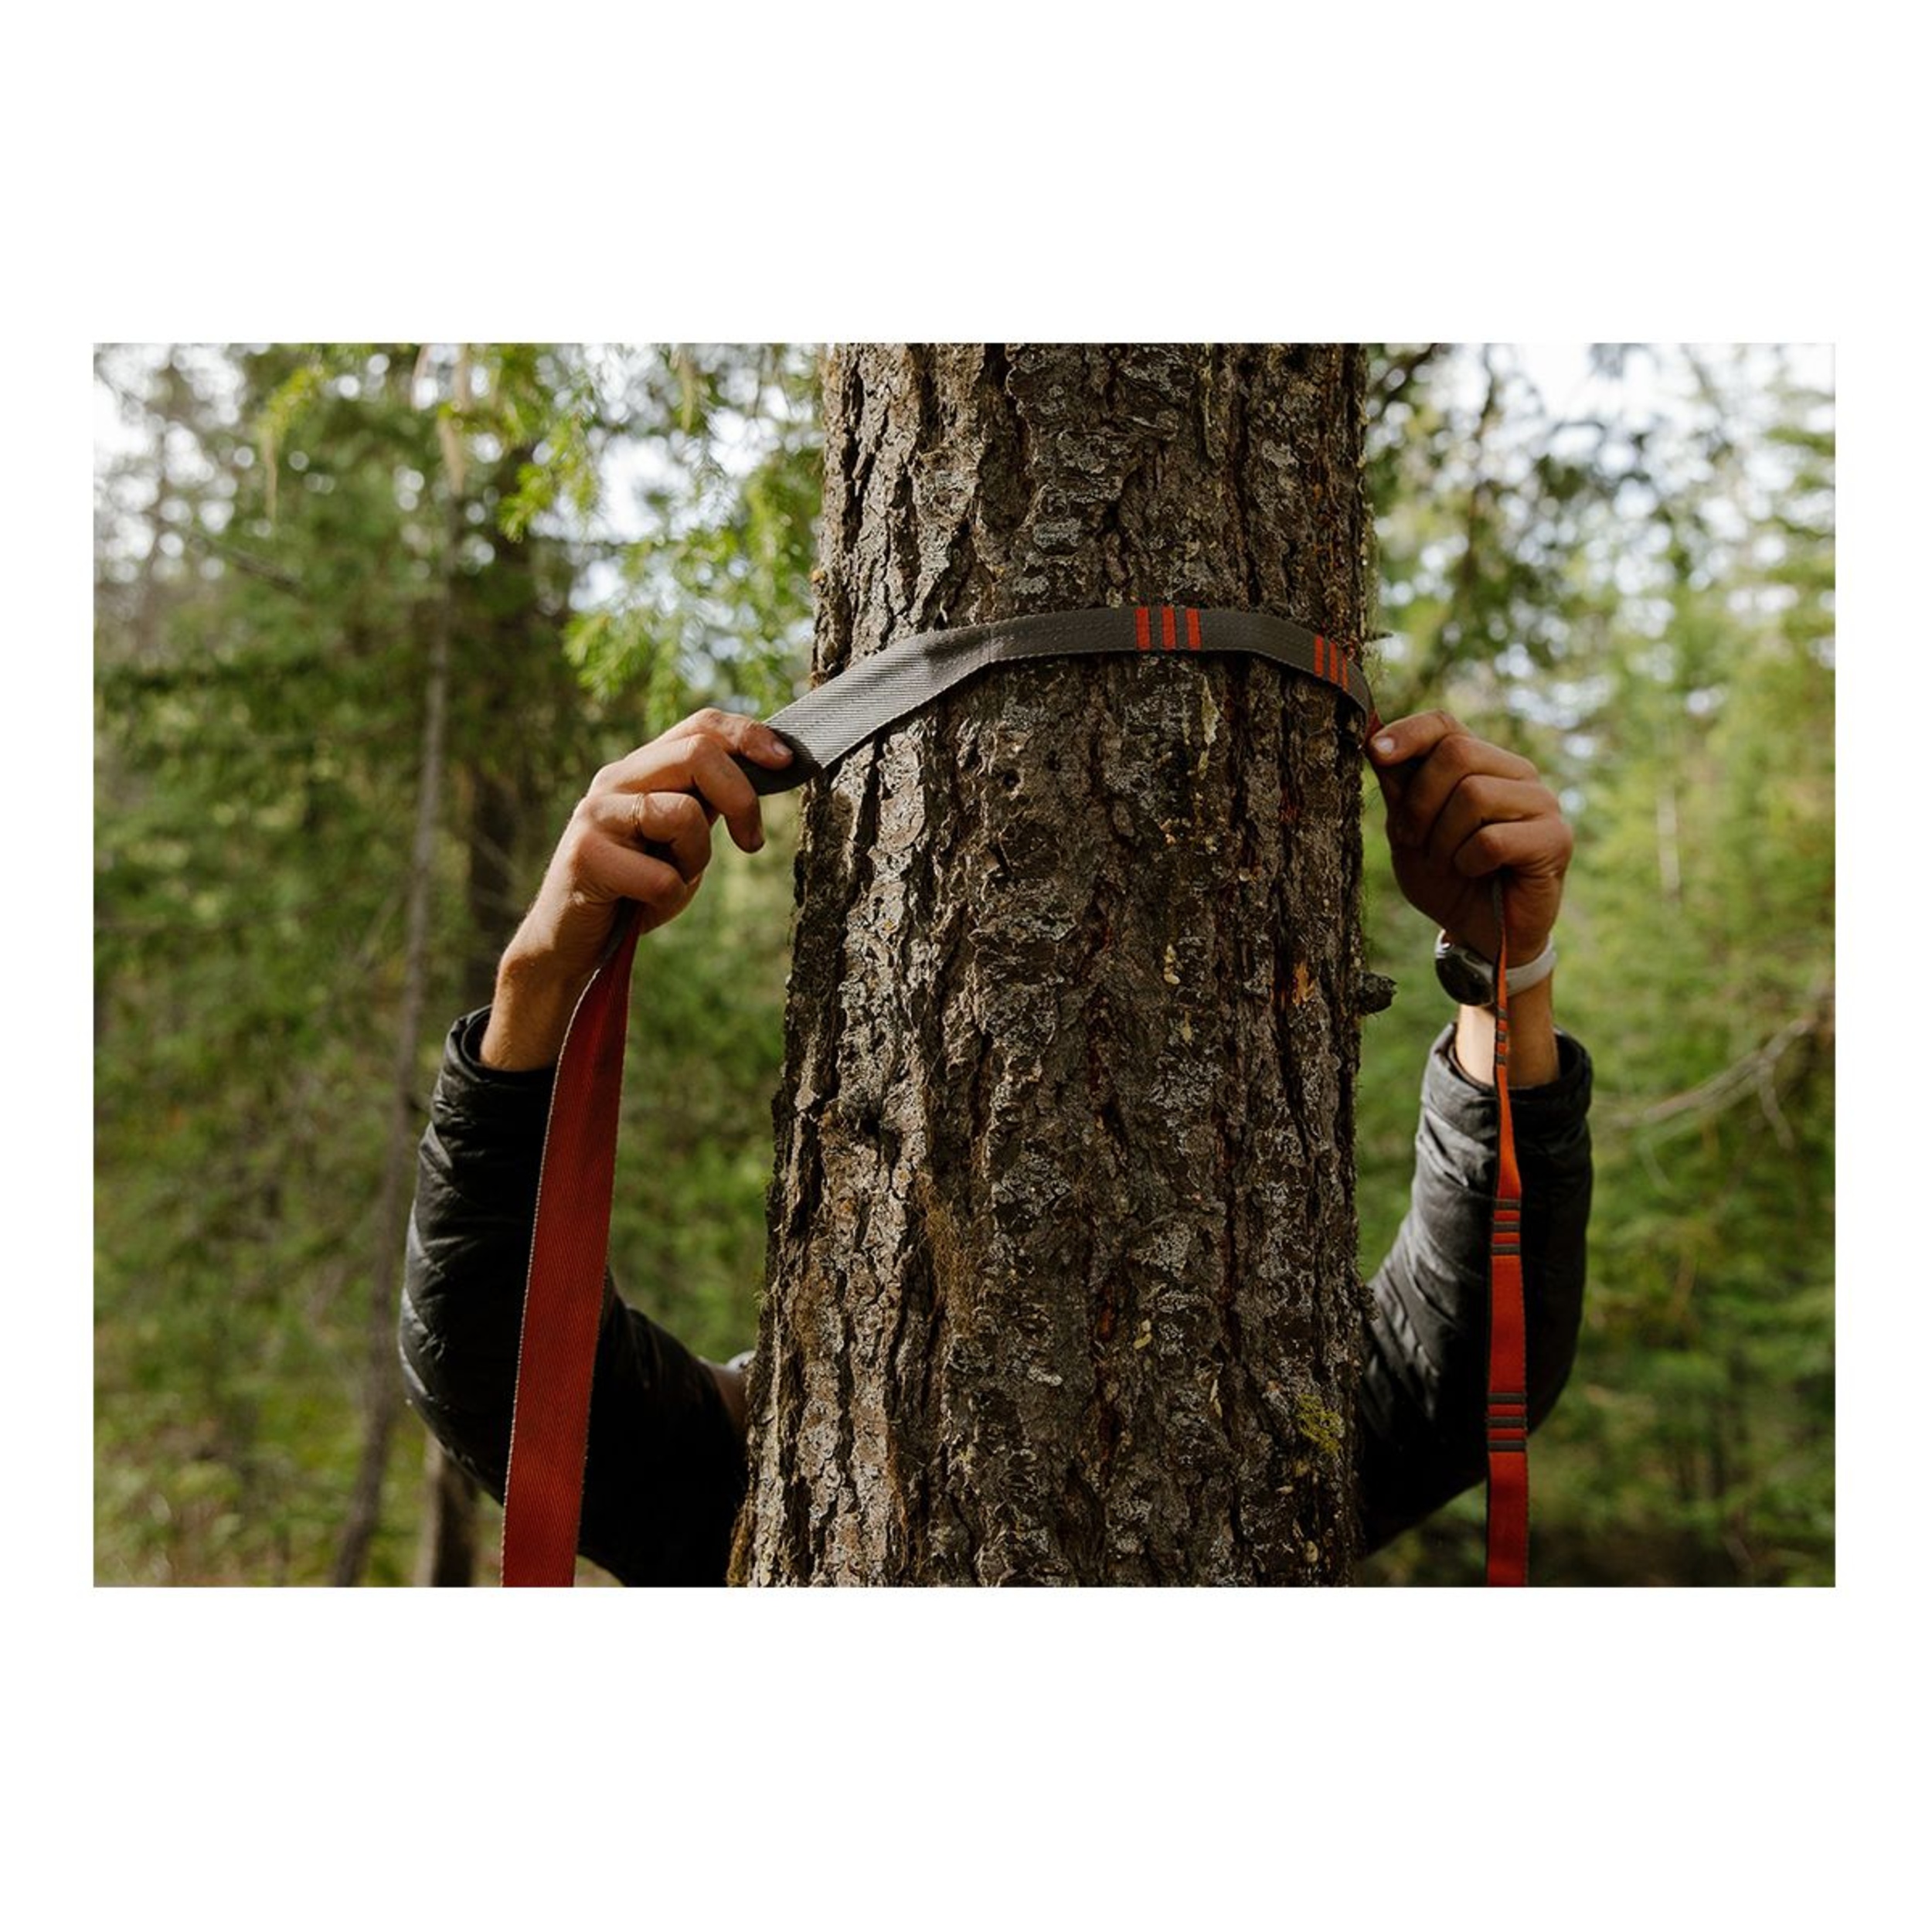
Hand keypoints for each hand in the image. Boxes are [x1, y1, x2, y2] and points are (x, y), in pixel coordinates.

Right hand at [481, 709, 792, 1068]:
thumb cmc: (637, 889)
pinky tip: (641, 905)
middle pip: (698, 753)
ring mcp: (596, 814)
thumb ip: (708, 801)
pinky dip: (666, 899)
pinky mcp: (584, 855)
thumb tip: (769, 766)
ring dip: (696, 858)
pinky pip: (660, 875)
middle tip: (751, 842)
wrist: (574, 942)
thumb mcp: (683, 838)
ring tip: (671, 879)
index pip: (701, 726)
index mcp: (643, 769)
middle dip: (741, 798)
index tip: (788, 762)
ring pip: (682, 813)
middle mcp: (616, 779)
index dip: (748, 736)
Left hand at [1367, 710, 1571, 964]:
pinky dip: (1468, 862)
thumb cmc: (1446, 879)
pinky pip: (1492, 838)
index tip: (1376, 752)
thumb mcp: (1409, 832)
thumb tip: (1375, 741)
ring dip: (1443, 839)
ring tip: (1448, 863)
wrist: (1480, 935)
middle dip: (1421, 801)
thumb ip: (1399, 789)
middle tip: (1415, 840)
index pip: (1445, 724)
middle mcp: (1516, 774)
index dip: (1408, 733)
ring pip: (1474, 794)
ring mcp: (1541, 803)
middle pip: (1457, 753)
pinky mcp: (1555, 839)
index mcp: (1481, 764)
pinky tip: (1476, 874)